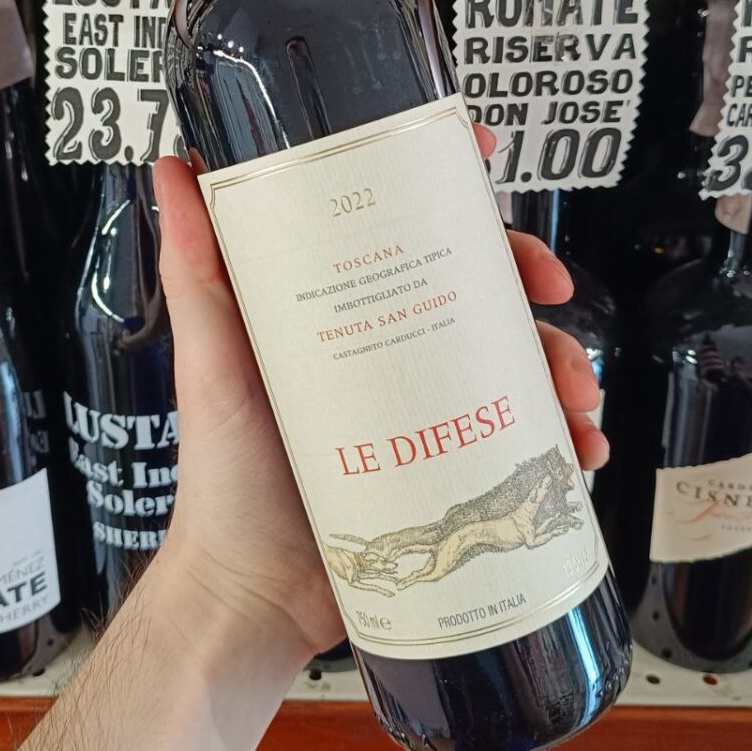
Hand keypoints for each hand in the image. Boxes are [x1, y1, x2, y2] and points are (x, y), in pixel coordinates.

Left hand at [152, 132, 605, 666]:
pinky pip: (523, 440)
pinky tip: (580, 450)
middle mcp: (391, 350)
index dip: (452, 188)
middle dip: (529, 276)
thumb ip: (194, 267)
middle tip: (550, 287)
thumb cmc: (223, 473)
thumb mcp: (212, 357)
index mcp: (345, 312)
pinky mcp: (452, 466)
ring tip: (574, 393)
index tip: (484, 158)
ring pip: (515, 359)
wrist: (252, 592)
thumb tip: (171, 168)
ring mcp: (426, 408)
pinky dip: (564, 439)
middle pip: (478, 285)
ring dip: (561, 362)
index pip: (405, 229)